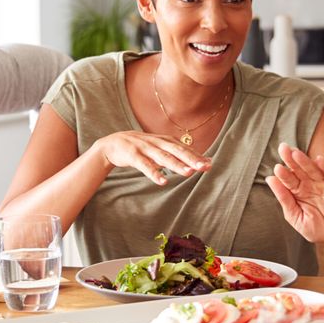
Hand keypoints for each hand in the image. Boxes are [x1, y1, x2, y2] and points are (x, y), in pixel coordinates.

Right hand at [91, 131, 210, 185]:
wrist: (113, 143)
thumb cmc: (141, 147)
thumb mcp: (160, 148)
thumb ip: (177, 153)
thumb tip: (200, 160)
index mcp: (165, 141)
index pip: (184, 149)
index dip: (197, 156)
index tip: (210, 164)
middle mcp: (157, 143)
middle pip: (177, 151)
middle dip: (191, 159)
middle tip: (204, 167)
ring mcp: (145, 148)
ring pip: (163, 158)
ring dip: (176, 165)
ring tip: (188, 173)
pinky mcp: (133, 156)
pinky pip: (145, 166)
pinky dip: (154, 173)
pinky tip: (163, 182)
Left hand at [267, 143, 323, 245]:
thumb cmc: (317, 228)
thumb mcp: (296, 217)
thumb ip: (284, 199)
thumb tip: (270, 180)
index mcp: (298, 192)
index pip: (288, 180)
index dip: (282, 174)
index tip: (276, 168)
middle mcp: (310, 185)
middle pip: (299, 170)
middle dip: (291, 160)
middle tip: (283, 148)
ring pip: (313, 170)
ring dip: (305, 161)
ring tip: (296, 153)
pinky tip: (319, 160)